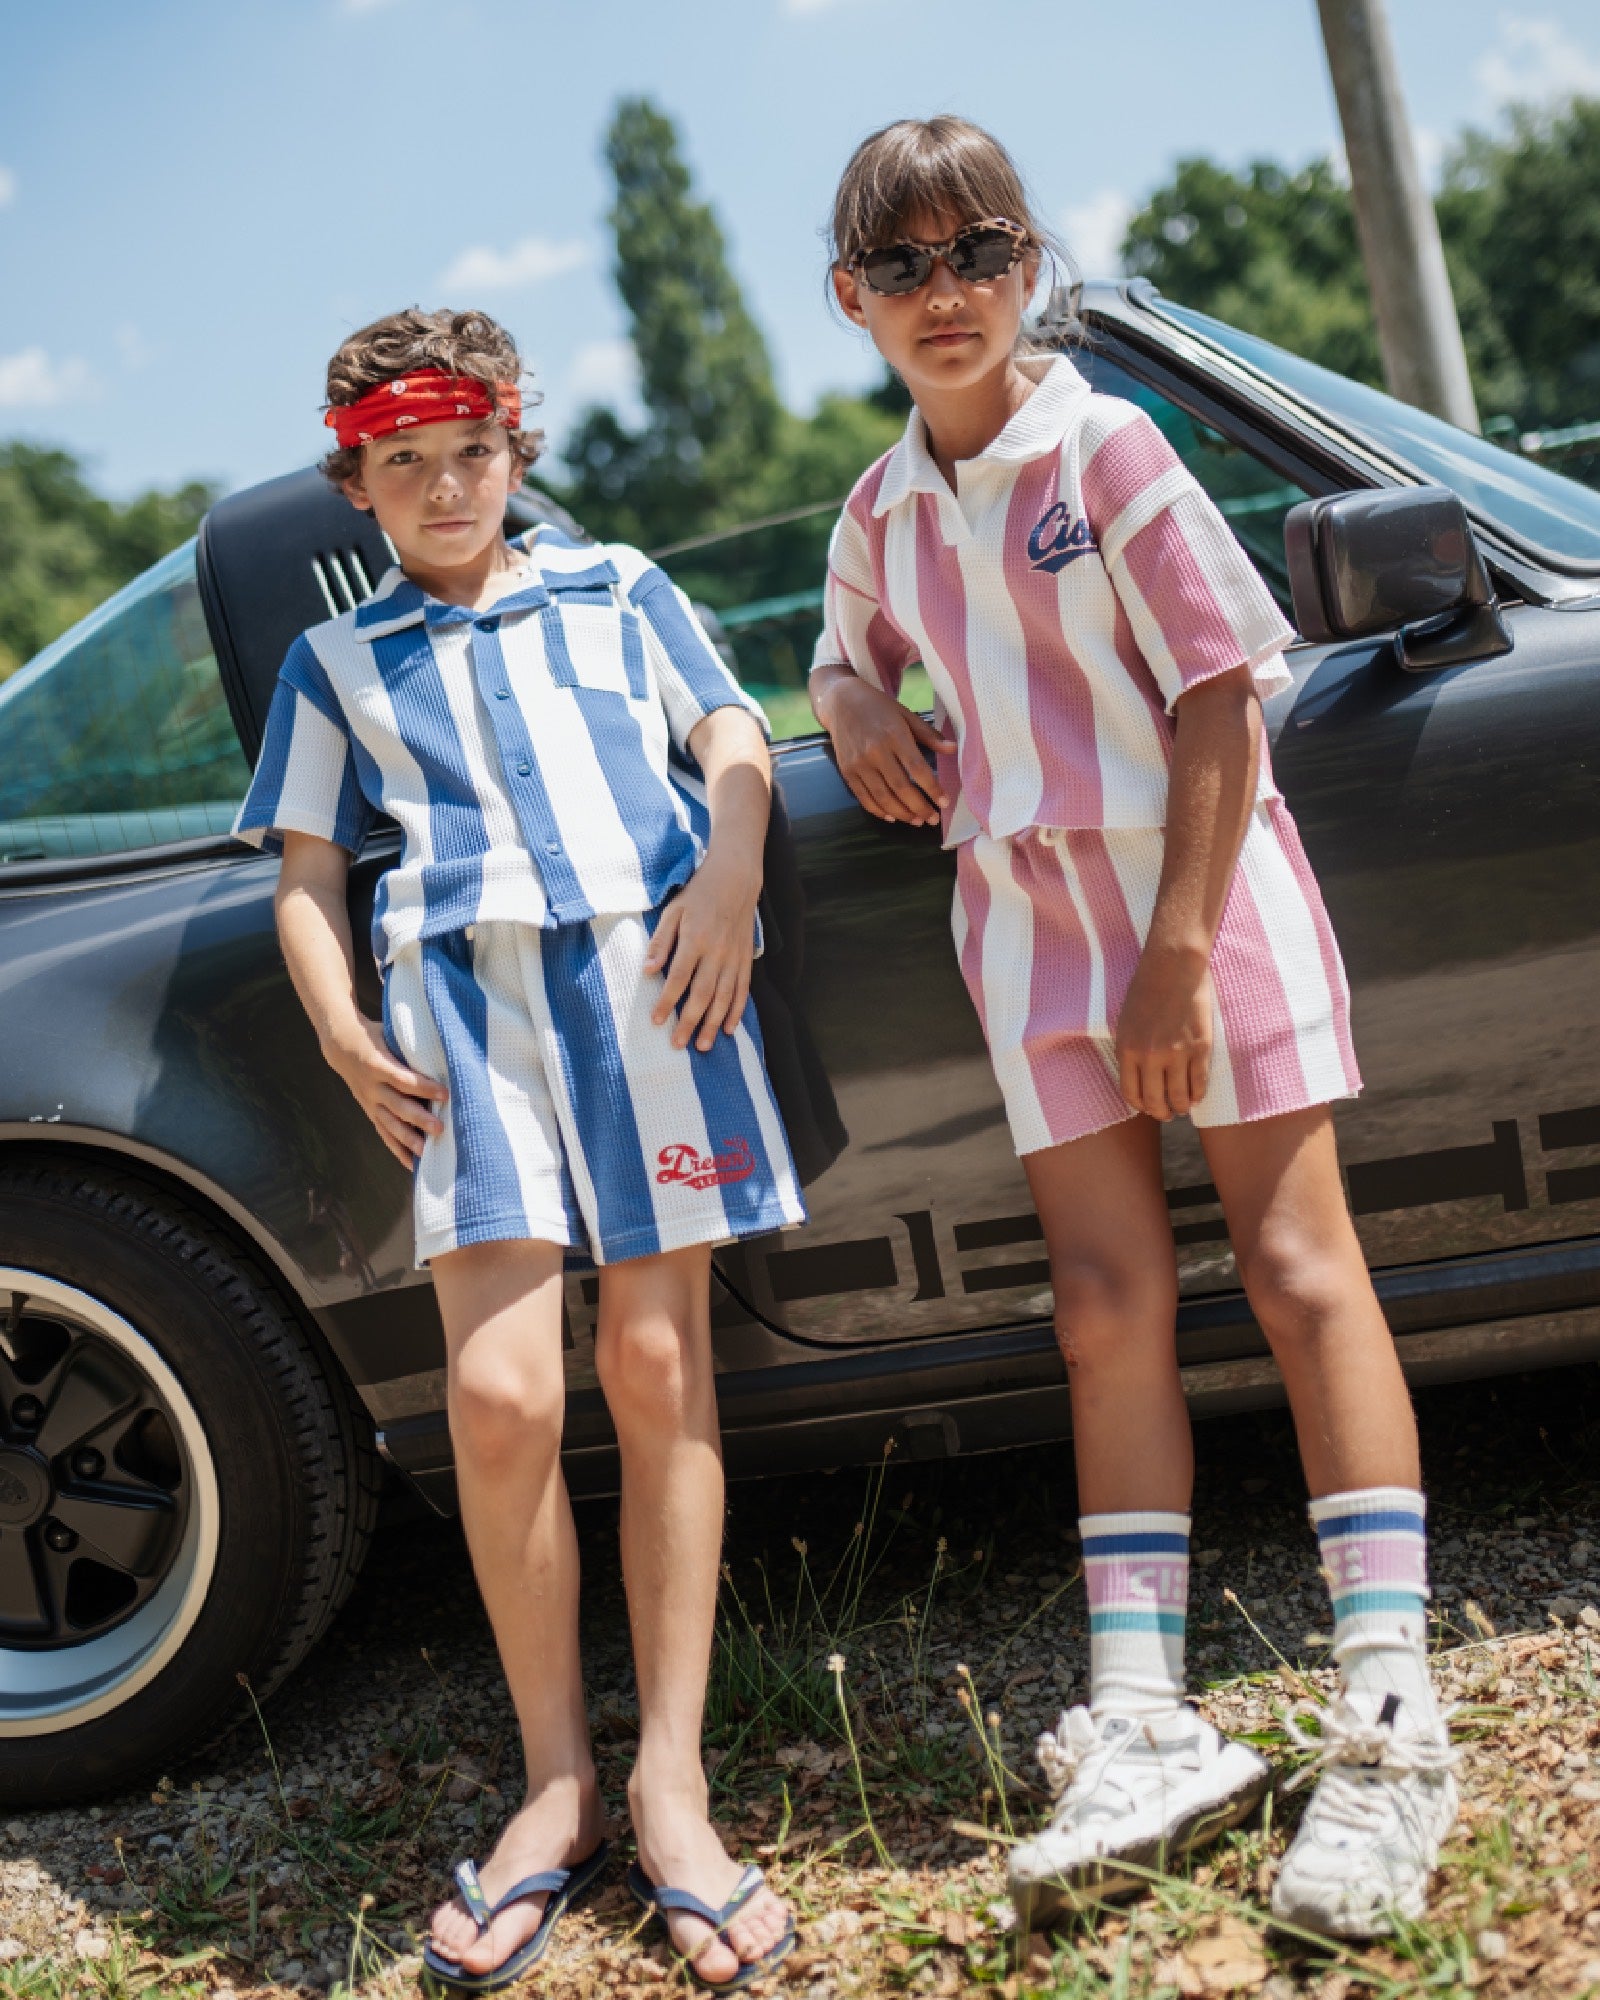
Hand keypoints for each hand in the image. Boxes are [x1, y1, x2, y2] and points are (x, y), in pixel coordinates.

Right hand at [324, 1016, 448, 1170]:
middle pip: (398, 1106)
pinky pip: (384, 1133)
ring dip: (409, 1140)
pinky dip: (397, 1149)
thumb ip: (409, 1048)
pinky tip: (412, 1163)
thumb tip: (442, 1054)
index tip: (445, 1093)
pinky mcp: (370, 1112)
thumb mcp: (389, 1035)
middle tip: (440, 1128)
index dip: (424, 1087)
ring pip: (390, 1124)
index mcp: (377, 1064)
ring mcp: (369, 1102)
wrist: (341, 1045)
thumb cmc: (374, 1036)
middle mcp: (372, 1087)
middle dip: (419, 1119)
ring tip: (427, 1152)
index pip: (403, 1080)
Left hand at [645, 856, 759, 1051]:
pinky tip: (729, 1029)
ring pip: (724, 997)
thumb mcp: (673, 910)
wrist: (736, 880)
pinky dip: (737, 1011)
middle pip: (703, 994)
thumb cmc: (699, 895)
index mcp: (696, 939)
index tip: (656, 1020)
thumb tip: (648, 970)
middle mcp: (717, 952)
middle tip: (678, 1044)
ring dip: (713, 1024)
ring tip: (702, 1045)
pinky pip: (743, 990)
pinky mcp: (746, 959)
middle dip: (689, 1021)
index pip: (679, 977)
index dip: (667, 1001)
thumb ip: (660, 941)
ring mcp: (734, 958)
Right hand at [817, 675, 953, 826]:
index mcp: (894, 735)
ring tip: (917, 821)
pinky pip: (864, 797)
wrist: (841, 701)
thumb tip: (953, 749)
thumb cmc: (878, 707)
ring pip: (882, 797)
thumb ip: (929, 735)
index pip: (917, 769)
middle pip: (901, 788)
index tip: (944, 802)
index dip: (932, 789)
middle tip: (933, 819)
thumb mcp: (906, 715)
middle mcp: (875, 751)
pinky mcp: (847, 771)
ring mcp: (859, 763)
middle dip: (919, 807)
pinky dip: (879, 811)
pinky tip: (892, 817)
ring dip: (901, 813)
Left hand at [1114, 948, 1213, 1120]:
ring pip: (1179, 1097)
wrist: (1173, 966)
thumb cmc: (1147, 989)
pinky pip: (1199, 1083)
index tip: (1148, 1108)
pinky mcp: (1200, 1047)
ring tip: (1184, 1107)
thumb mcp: (1125, 1022)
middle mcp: (1150, 1056)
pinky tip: (1197, 1096)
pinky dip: (1198, 1094)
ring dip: (1182, 1107)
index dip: (1141, 1106)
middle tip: (1167, 1114)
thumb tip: (1136, 1076)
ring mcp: (1176, 1053)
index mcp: (1127, 1050)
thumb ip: (1129, 1050)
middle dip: (1161, 1112)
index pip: (1131, 1093)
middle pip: (1155, 1101)